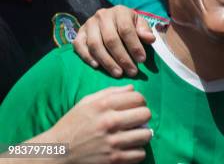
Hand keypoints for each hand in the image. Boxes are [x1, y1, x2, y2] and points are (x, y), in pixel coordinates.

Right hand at [34, 86, 151, 163]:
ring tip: (133, 135)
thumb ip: (110, 92)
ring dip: (141, 135)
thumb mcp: (86, 102)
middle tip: (136, 121)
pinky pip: (140, 154)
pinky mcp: (114, 160)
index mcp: (103, 105)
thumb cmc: (72, 124)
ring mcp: (112, 142)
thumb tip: (132, 88)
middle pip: (146, 114)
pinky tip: (128, 148)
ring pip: (146, 135)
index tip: (135, 107)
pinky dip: (136, 152)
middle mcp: (109, 122)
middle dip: (143, 117)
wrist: (57, 152)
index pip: (138, 97)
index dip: (140, 101)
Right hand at [73, 6, 154, 77]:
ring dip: (107, 61)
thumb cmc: (128, 23)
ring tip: (118, 73)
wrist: (110, 18)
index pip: (126, 30)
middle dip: (122, 58)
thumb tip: (150, 39)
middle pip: (111, 39)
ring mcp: (89, 24)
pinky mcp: (79, 32)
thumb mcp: (139, 24)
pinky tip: (97, 66)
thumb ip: (144, 31)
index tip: (141, 60)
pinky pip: (79, 46)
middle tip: (131, 71)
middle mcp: (102, 15)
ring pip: (95, 45)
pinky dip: (87, 57)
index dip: (134, 46)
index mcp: (120, 11)